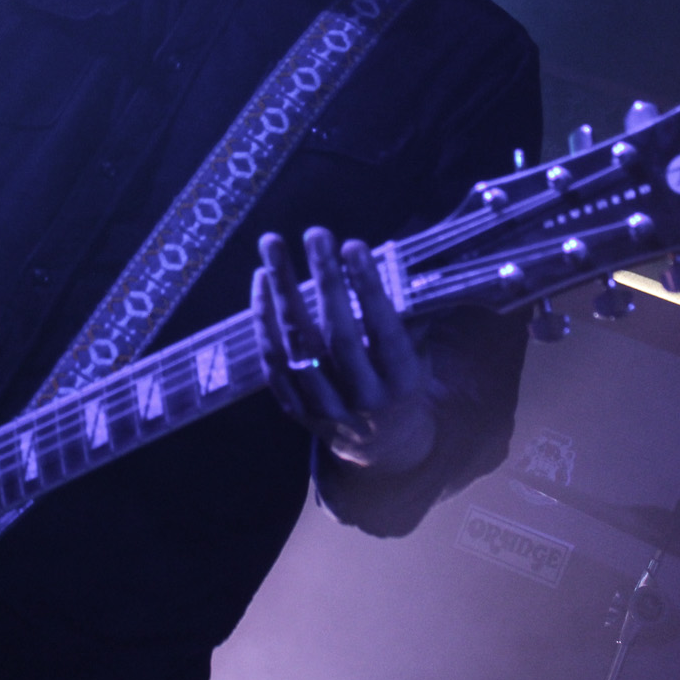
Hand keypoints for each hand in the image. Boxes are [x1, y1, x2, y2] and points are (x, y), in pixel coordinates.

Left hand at [252, 227, 436, 472]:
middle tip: (316, 233)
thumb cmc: (401, 382)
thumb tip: (396, 256)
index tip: (353, 246)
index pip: (383, 330)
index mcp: (402, 381)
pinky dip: (263, 322)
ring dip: (283, 293)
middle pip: (338, 336)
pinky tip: (261, 281)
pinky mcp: (296, 410)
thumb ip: (405, 314)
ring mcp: (326, 407)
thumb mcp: (417, 354)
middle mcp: (363, 398)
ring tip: (274, 246)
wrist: (383, 446)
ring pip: (298, 348)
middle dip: (325, 280)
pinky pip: (272, 363)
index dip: (367, 288)